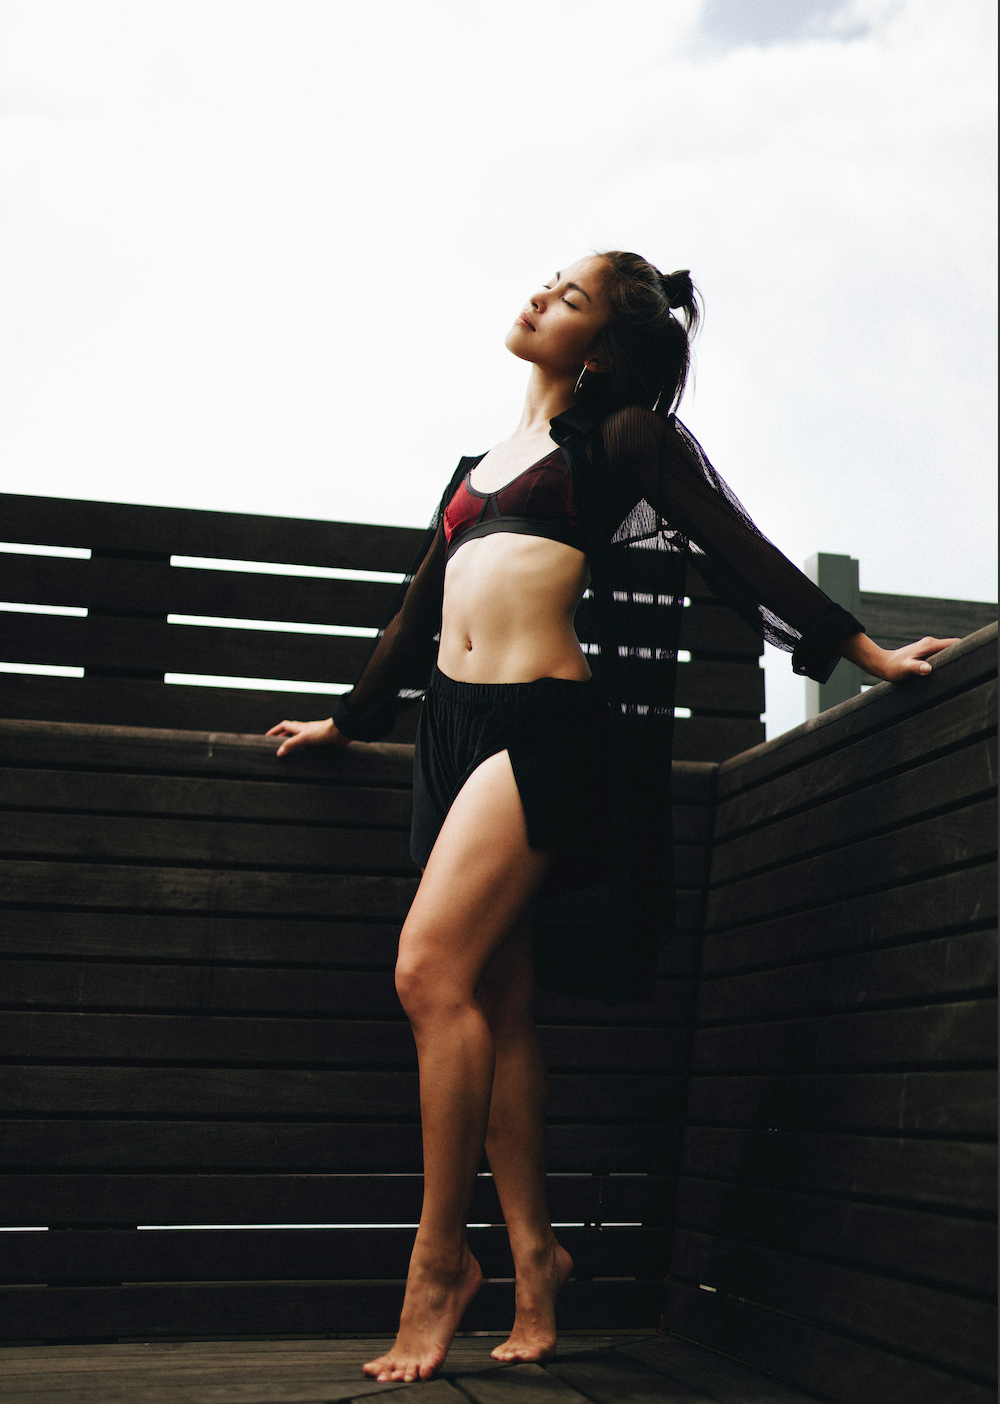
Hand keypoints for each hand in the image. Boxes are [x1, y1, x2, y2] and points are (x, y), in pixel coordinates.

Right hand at [265, 717, 349, 756]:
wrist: (340, 731)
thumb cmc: (323, 732)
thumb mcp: (303, 738)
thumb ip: (291, 744)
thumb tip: (279, 752)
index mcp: (299, 727)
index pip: (283, 726)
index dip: (275, 730)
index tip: (267, 736)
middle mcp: (305, 729)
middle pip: (290, 731)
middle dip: (282, 737)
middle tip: (275, 745)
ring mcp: (313, 734)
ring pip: (299, 737)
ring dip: (293, 742)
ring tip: (288, 751)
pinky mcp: (320, 740)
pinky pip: (308, 743)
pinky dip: (303, 748)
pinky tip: (304, 754)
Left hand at [840, 631, 960, 682]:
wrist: (882, 664)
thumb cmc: (893, 668)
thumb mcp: (905, 670)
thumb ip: (916, 668)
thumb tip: (927, 669)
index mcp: (930, 645)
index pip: (955, 644)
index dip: (965, 650)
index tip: (971, 658)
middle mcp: (931, 643)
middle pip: (954, 646)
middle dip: (961, 654)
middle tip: (967, 667)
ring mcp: (929, 647)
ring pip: (948, 650)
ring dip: (954, 658)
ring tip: (958, 670)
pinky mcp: (926, 652)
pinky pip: (942, 654)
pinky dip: (947, 660)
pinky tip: (947, 670)